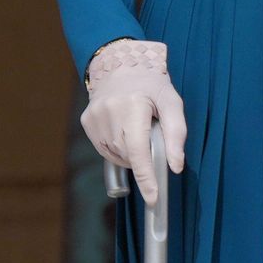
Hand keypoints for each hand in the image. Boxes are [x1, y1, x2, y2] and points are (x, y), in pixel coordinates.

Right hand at [80, 38, 186, 206]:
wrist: (118, 63)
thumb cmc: (150, 83)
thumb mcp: (171, 101)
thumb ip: (176, 133)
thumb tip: (176, 166)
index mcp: (131, 106)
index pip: (138, 151)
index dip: (146, 178)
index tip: (153, 198)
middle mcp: (108, 112)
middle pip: (129, 156)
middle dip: (143, 157)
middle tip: (150, 138)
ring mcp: (94, 118)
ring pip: (116, 155)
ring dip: (130, 153)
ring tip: (136, 129)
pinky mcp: (86, 122)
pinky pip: (105, 148)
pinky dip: (118, 147)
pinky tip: (123, 130)